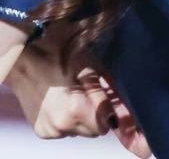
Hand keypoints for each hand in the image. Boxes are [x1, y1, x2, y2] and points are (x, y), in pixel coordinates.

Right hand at [4, 22, 151, 157]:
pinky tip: (62, 100)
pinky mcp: (42, 131)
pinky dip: (68, 119)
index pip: (105, 125)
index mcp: (75, 110)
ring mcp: (50, 131)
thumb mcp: (90, 68)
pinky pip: (65, 130)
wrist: (24, 61)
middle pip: (94, 131)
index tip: (104, 96)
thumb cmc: (60, 56)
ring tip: (73, 94)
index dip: (109, 110)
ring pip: (80, 131)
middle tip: (89, 92)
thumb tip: (124, 112)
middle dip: (97, 114)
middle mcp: (62, 126)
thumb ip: (108, 92)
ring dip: (82, 117)